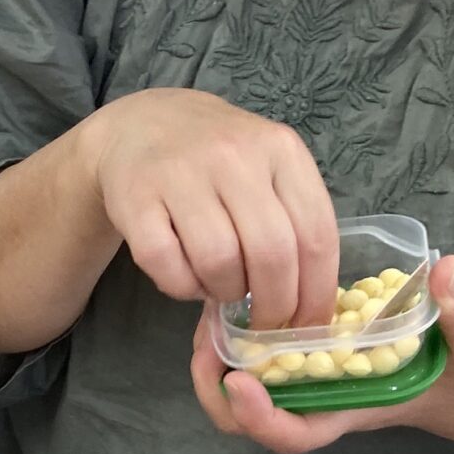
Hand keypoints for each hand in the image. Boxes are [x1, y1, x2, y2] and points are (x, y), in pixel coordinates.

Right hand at [85, 89, 338, 328]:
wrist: (140, 127)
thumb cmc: (216, 163)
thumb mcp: (264, 174)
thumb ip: (287, 230)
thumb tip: (305, 318)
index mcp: (281, 150)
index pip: (316, 235)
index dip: (316, 294)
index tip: (307, 326)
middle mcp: (235, 155)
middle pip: (271, 255)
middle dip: (272, 307)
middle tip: (262, 324)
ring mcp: (182, 173)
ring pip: (219, 262)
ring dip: (223, 293)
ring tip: (221, 287)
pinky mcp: (137, 198)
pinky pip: (167, 265)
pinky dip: (181, 287)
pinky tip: (186, 278)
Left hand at [190, 255, 453, 453]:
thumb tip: (446, 270)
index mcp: (348, 410)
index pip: (293, 435)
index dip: (260, 418)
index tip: (240, 382)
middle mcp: (315, 403)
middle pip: (246, 419)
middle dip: (216, 385)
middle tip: (207, 332)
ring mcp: (303, 383)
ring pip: (239, 389)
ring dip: (216, 355)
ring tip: (211, 307)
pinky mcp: (299, 357)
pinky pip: (253, 356)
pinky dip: (235, 331)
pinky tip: (233, 292)